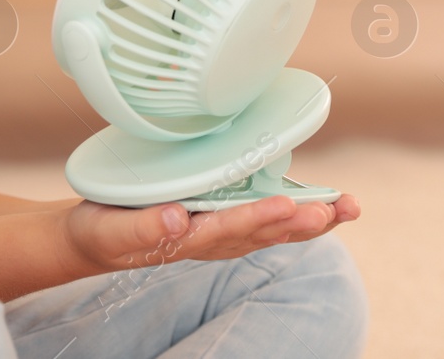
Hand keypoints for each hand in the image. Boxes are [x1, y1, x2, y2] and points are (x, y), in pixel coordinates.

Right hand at [62, 192, 360, 276]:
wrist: (97, 239)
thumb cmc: (106, 230)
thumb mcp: (115, 230)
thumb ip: (144, 227)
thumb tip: (177, 219)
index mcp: (189, 238)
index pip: (230, 227)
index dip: (258, 217)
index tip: (285, 204)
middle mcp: (212, 238)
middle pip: (265, 231)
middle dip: (304, 220)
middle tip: (339, 208)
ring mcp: (219, 232)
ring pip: (271, 228)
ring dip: (309, 218)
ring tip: (346, 207)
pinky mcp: (219, 220)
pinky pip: (262, 219)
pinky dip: (291, 211)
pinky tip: (316, 203)